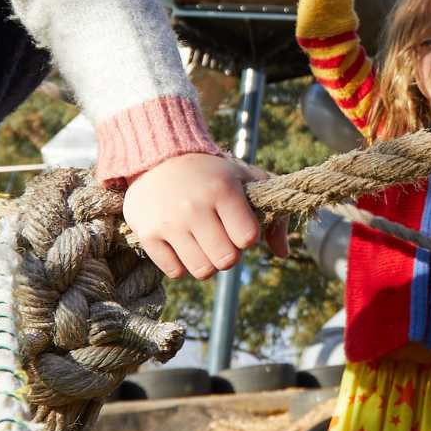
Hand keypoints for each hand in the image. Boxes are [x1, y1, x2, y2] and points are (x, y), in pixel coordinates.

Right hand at [123, 152, 265, 280]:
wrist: (158, 158)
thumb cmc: (211, 173)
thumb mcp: (246, 180)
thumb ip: (274, 213)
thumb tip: (283, 253)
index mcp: (223, 190)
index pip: (248, 238)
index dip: (247, 237)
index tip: (239, 226)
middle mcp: (194, 207)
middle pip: (227, 261)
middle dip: (229, 254)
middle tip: (221, 238)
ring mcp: (169, 222)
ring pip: (202, 271)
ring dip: (207, 263)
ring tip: (203, 243)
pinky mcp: (147, 234)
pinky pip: (175, 272)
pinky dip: (182, 265)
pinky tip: (183, 245)